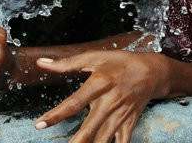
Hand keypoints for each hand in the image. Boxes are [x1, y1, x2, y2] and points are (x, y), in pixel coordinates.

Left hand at [34, 50, 165, 142]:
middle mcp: (110, 102)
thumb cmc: (120, 62)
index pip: (74, 102)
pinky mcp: (129, 124)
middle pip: (90, 127)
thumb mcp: (94, 57)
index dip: (56, 115)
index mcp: (99, 83)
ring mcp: (120, 115)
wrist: (151, 72)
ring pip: (104, 139)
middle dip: (76, 141)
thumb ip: (67, 62)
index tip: (40, 125)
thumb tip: (41, 63)